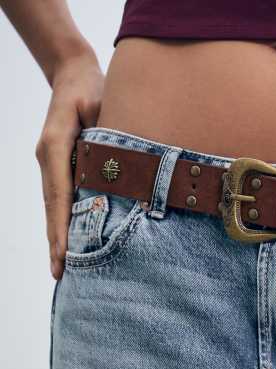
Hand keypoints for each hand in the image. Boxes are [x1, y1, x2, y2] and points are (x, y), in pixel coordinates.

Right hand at [35, 51, 103, 279]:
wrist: (73, 72)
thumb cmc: (93, 88)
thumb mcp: (102, 107)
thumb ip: (105, 139)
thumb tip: (114, 174)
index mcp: (57, 145)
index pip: (59, 195)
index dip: (61, 228)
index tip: (62, 255)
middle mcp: (49, 156)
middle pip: (52, 207)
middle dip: (56, 242)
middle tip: (60, 275)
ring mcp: (50, 161)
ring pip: (53, 205)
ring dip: (57, 236)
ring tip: (61, 268)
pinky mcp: (56, 164)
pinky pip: (58, 197)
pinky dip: (62, 220)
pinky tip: (67, 240)